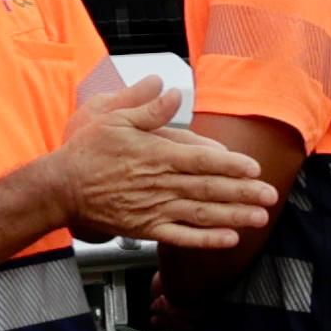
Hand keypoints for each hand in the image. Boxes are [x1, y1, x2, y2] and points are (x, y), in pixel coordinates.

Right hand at [50, 83, 271, 251]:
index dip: (231, 165)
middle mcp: (160, 184)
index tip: (254, 168)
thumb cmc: (86, 152)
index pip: (202, 160)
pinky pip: (182, 237)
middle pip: (210, 188)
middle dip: (243, 192)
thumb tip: (171, 91)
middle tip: (270, 195)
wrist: (60, 187)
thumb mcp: (113, 117)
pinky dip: (206, 240)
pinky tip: (228, 239)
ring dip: (233, 215)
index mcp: (156, 155)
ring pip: (202, 214)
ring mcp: (155, 208)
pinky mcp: (146, 228)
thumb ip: (146, 107)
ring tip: (259, 217)